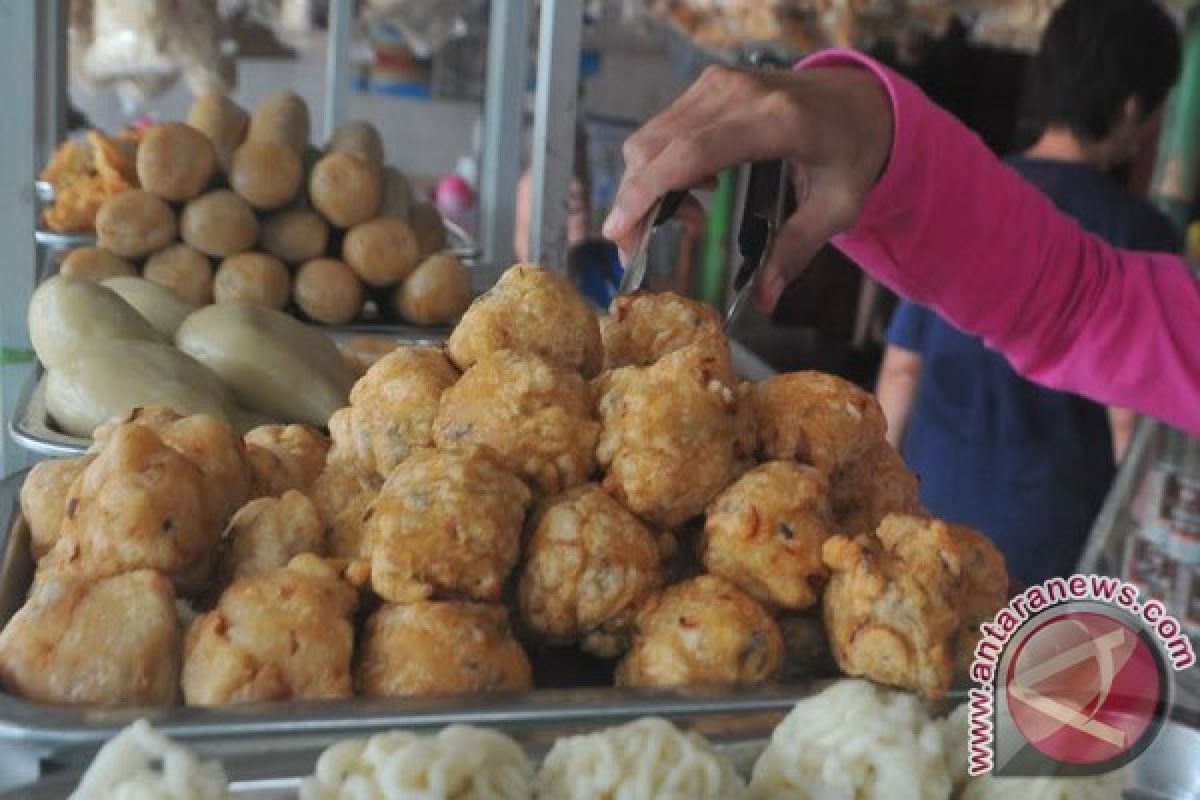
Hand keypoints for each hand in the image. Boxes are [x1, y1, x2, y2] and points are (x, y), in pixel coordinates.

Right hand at [603, 64, 892, 310]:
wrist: (861, 97)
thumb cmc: (852, 150)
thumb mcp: (839, 206)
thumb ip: (798, 249)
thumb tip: (764, 299)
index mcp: (774, 120)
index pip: (688, 154)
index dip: (645, 192)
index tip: (617, 231)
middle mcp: (737, 93)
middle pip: (654, 147)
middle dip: (632, 201)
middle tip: (636, 249)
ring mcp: (719, 83)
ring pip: (650, 138)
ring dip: (646, 186)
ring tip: (688, 221)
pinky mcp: (709, 84)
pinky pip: (663, 128)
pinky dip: (661, 165)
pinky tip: (697, 190)